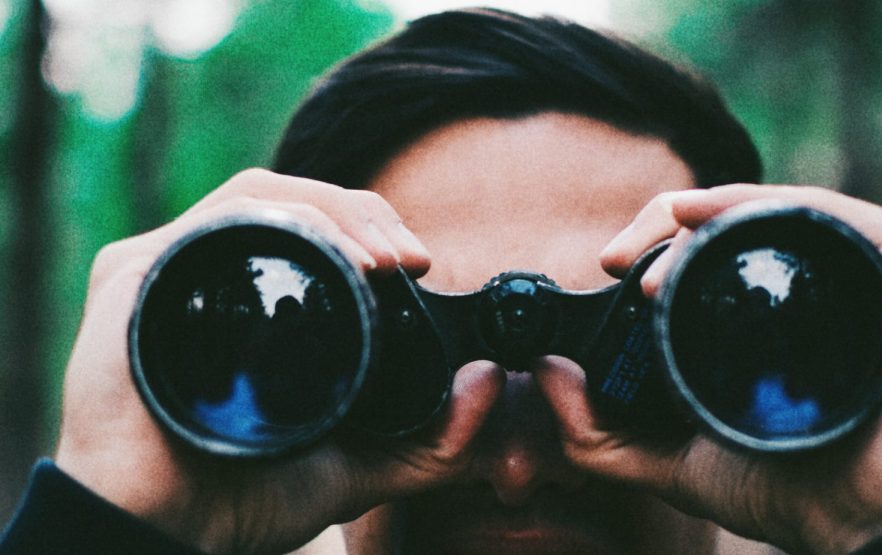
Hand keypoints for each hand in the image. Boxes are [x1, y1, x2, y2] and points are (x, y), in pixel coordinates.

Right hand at [53, 169, 503, 553]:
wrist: (165, 532)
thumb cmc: (247, 496)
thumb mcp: (361, 465)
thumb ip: (434, 439)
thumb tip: (492, 380)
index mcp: (256, 298)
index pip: (320, 226)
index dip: (375, 227)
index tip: (421, 265)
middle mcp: (213, 272)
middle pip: (295, 200)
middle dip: (365, 214)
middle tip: (410, 261)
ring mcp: (171, 269)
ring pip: (259, 195)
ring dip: (332, 212)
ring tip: (381, 261)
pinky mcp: (131, 275)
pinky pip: (212, 222)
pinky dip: (279, 221)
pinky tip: (325, 252)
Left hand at [535, 184, 881, 553]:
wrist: (864, 514)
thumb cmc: (784, 489)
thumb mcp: (673, 461)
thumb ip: (598, 435)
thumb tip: (544, 373)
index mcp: (774, 312)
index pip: (709, 251)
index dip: (653, 246)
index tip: (607, 264)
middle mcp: (821, 280)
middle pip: (733, 221)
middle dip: (662, 227)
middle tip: (618, 260)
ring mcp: (869, 264)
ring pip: (772, 208)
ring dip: (700, 217)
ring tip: (651, 260)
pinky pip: (827, 210)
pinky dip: (758, 203)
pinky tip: (705, 218)